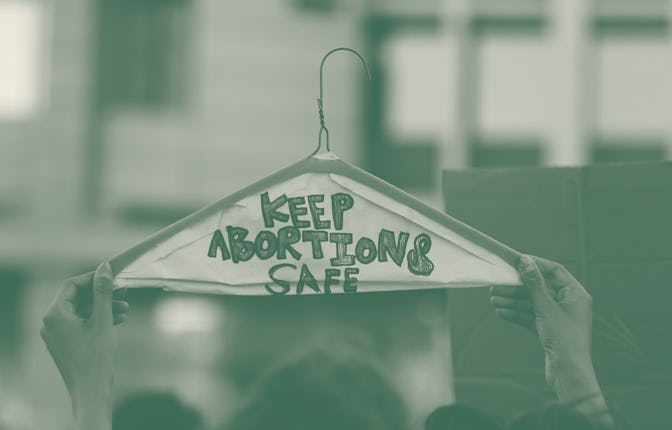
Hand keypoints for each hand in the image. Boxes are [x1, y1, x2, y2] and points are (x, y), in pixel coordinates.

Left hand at [41, 262, 127, 429]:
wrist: (91, 390)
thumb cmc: (96, 357)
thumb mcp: (103, 319)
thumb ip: (102, 292)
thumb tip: (104, 268)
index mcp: (55, 314)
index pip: (72, 285)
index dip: (93, 278)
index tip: (112, 276)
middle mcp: (51, 323)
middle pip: (77, 297)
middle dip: (101, 294)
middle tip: (122, 291)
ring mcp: (57, 334)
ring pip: (81, 310)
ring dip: (103, 306)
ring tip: (125, 307)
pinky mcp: (65, 343)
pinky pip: (81, 323)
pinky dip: (98, 319)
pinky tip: (118, 319)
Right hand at [490, 255, 593, 390]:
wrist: (568, 373)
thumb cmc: (564, 338)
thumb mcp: (546, 307)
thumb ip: (534, 283)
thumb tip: (526, 261)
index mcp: (575, 294)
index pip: (555, 271)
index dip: (536, 265)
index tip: (517, 262)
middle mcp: (568, 304)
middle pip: (540, 288)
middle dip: (518, 287)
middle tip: (498, 285)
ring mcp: (558, 318)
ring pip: (532, 303)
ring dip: (513, 301)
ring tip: (494, 299)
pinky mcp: (549, 330)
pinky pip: (530, 317)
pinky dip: (517, 314)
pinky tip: (501, 312)